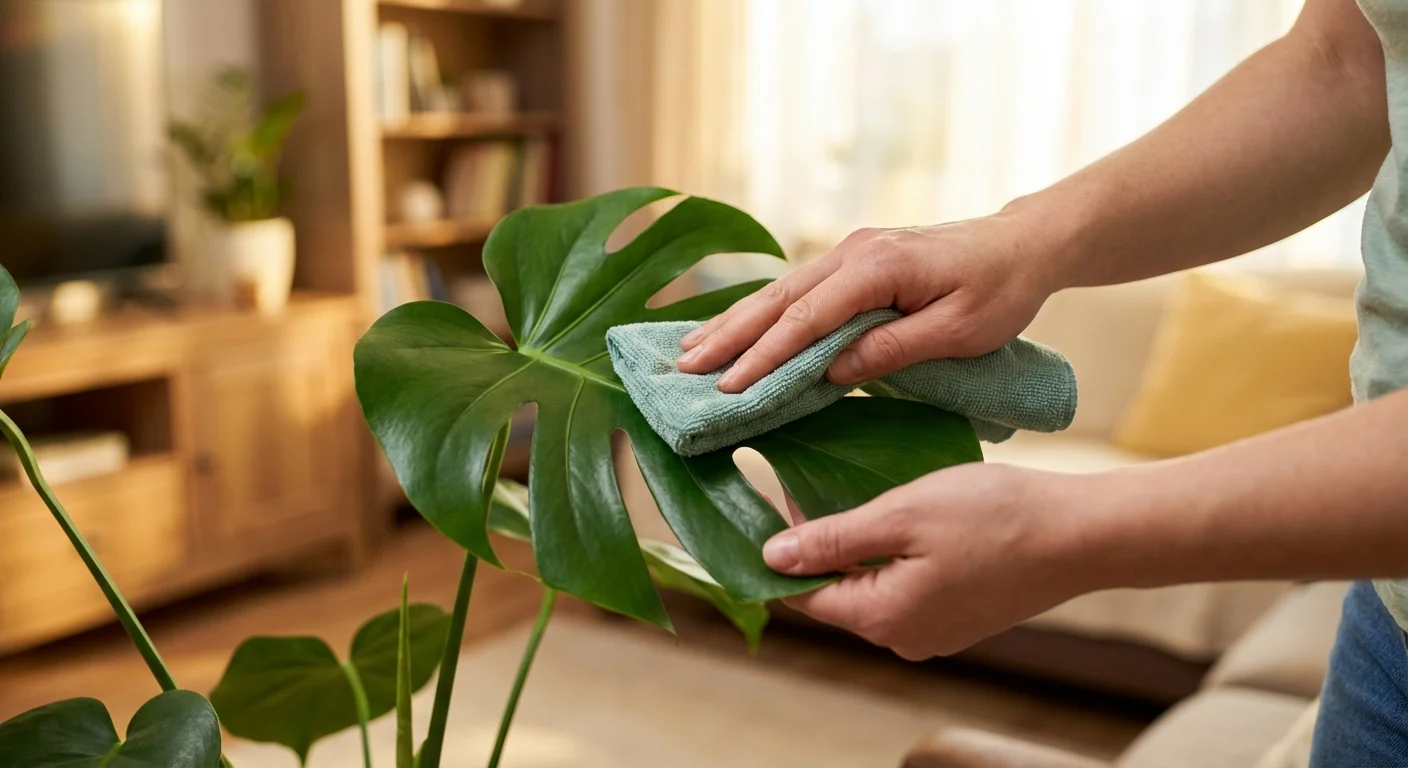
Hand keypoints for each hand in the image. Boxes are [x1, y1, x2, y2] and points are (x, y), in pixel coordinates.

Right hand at [677, 212, 1065, 392]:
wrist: (1022, 245)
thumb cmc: (1000, 291)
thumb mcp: (958, 332)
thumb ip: (892, 350)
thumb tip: (830, 372)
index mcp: (878, 266)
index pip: (807, 318)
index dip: (764, 355)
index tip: (727, 387)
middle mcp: (854, 252)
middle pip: (778, 299)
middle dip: (728, 335)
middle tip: (684, 368)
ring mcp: (849, 253)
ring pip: (779, 292)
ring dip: (733, 323)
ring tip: (688, 351)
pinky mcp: (852, 263)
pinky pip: (796, 292)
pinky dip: (760, 314)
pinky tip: (732, 331)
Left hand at [764, 463, 1093, 659]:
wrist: (1081, 534)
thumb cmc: (995, 516)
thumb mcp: (901, 515)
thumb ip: (834, 539)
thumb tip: (772, 558)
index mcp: (882, 618)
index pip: (803, 594)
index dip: (781, 550)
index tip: (773, 501)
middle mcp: (903, 639)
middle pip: (835, 593)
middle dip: (820, 544)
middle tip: (813, 483)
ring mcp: (934, 633)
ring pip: (870, 589)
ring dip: (857, 548)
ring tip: (854, 493)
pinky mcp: (958, 618)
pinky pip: (904, 590)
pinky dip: (892, 557)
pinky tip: (898, 518)